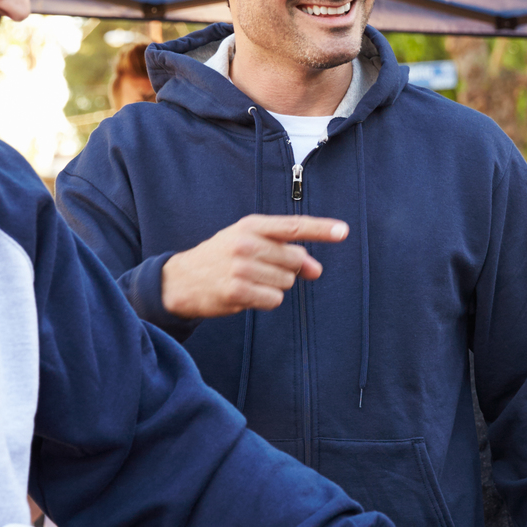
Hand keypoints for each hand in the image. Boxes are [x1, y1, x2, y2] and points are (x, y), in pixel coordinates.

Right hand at [161, 215, 348, 318]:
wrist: (183, 280)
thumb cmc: (223, 258)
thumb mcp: (251, 244)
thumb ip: (286, 251)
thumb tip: (317, 270)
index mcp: (251, 225)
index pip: (293, 226)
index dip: (321, 229)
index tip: (344, 231)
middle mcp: (246, 243)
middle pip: (295, 261)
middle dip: (287, 269)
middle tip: (262, 269)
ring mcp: (241, 267)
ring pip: (286, 282)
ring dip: (274, 286)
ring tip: (249, 280)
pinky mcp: (237, 291)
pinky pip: (274, 300)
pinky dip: (266, 300)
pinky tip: (246, 294)